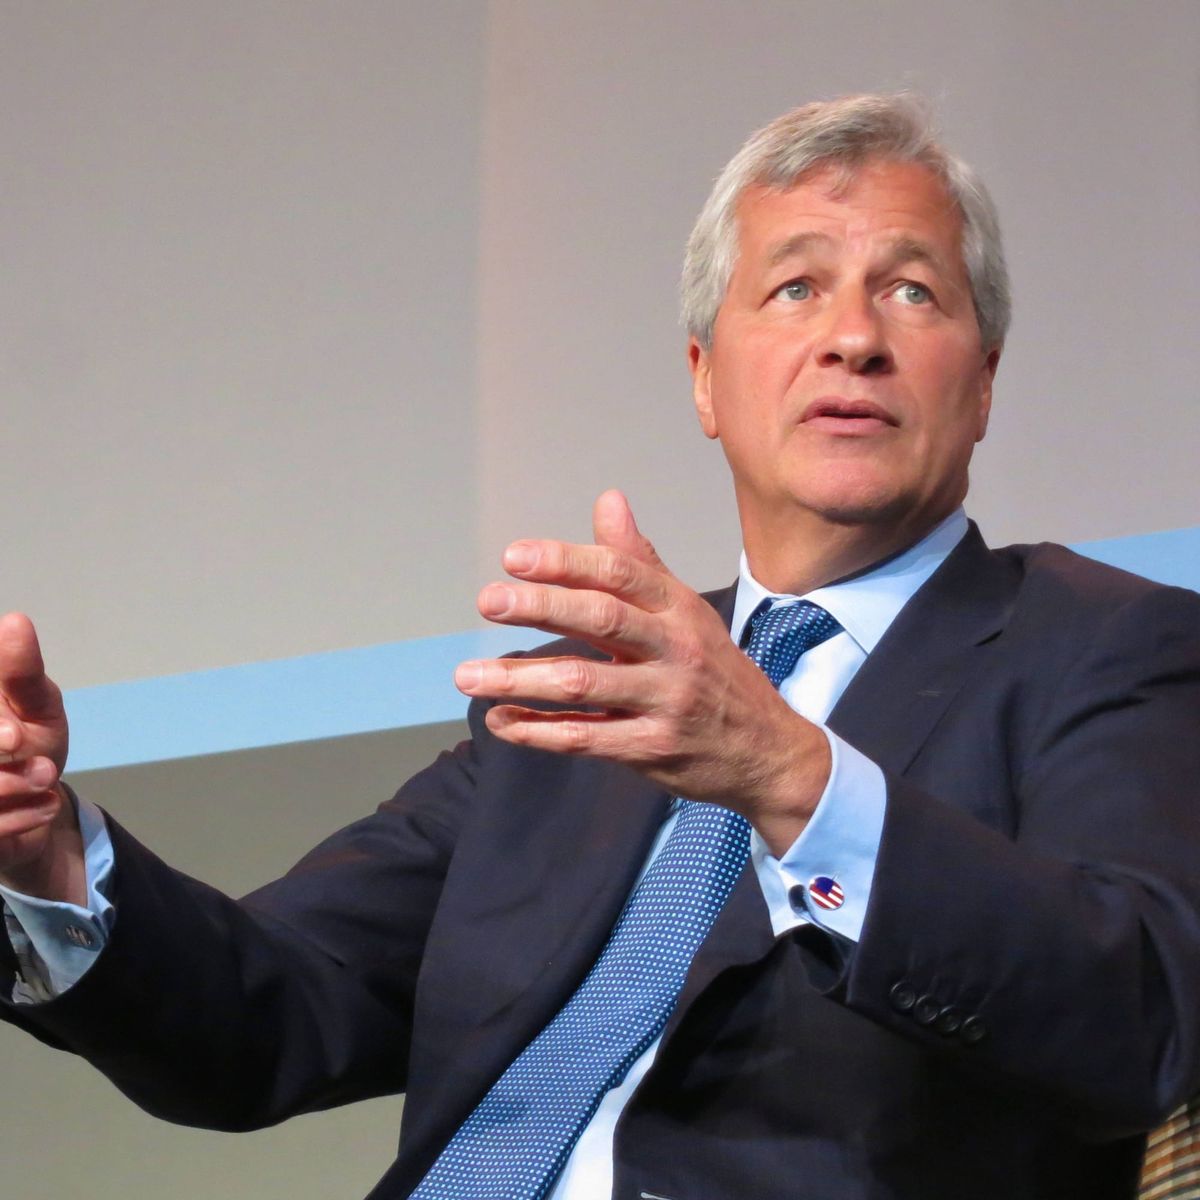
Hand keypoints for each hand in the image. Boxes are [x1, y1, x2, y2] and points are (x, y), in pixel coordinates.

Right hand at [0, 612, 84, 902]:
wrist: (39, 806)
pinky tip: (44, 805)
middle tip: (37, 761)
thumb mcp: (37, 705)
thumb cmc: (31, 744)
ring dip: (16, 787)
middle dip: (4, 766)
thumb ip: (22, 673)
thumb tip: (16, 622)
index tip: (15, 737)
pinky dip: (23, 818)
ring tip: (47, 778)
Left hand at [455, 491, 831, 853]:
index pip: (620, 573)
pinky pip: (586, 738)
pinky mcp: (652, 748)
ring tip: (468, 675)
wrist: (768, 751)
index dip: (566, 562)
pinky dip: (537, 732)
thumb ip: (640, 561)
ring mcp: (664, 701)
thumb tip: (608, 499)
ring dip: (520, 679)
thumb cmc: (716, 673)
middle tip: (487, 601)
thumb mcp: (687, 612)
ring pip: (583, 684)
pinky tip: (500, 721)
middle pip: (601, 620)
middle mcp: (675, 650)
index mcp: (679, 609)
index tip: (514, 557)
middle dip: (540, 607)